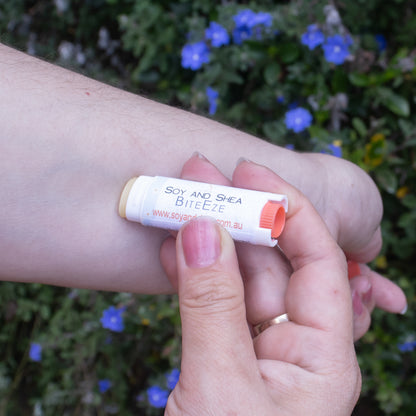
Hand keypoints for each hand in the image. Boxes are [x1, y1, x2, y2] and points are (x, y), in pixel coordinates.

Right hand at [165, 172, 360, 414]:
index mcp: (322, 358)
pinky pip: (211, 305)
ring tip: (177, 206)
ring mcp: (258, 353)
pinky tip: (172, 249)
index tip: (249, 173)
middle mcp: (296, 349)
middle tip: (199, 179)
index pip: (318, 261)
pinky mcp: (224, 358)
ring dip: (205, 242)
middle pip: (270, 264)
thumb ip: (213, 308)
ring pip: (235, 281)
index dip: (286, 209)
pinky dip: (190, 276)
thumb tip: (203, 230)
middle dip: (236, 217)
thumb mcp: (223, 388)